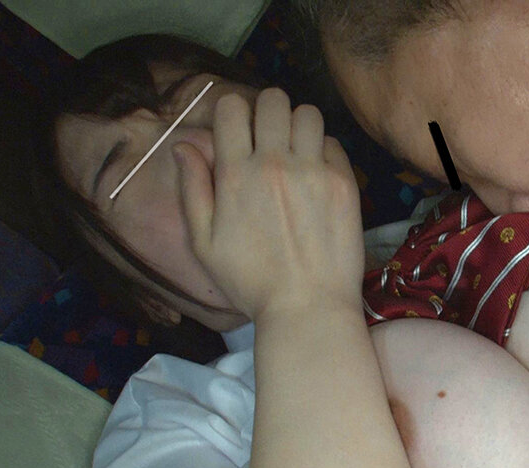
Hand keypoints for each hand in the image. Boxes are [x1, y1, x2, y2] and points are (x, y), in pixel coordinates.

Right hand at [175, 88, 364, 319]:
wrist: (307, 307)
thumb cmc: (251, 282)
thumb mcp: (204, 243)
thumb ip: (192, 188)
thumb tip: (184, 144)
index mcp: (236, 174)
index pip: (232, 107)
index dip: (232, 114)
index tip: (238, 132)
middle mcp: (275, 164)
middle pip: (273, 99)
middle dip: (266, 110)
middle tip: (269, 136)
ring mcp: (313, 171)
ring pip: (307, 113)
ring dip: (298, 124)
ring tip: (295, 149)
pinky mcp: (344, 183)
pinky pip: (334, 143)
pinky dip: (323, 150)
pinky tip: (317, 173)